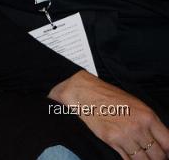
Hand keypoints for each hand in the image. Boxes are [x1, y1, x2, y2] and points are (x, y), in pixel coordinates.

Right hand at [49, 71, 168, 158]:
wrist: (86, 93)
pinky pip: (127, 159)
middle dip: (158, 158)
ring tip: (143, 158)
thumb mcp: (137, 105)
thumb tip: (160, 140)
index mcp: (148, 116)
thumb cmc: (110, 97)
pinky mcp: (111, 141)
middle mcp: (138, 127)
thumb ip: (150, 123)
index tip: (167, 153)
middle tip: (155, 157)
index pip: (168, 143)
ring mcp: (125, 135)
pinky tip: (132, 158)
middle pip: (158, 154)